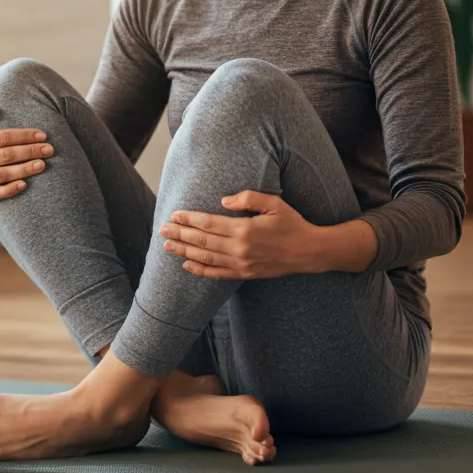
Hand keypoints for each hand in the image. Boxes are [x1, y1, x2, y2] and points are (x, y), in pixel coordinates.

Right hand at [0, 101, 53, 204]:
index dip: (22, 136)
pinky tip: (25, 184)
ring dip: (25, 170)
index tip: (42, 135)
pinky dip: (11, 189)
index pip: (0, 137)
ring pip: (3, 175)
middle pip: (5, 155)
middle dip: (30, 151)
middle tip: (49, 149)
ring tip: (43, 164)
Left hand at [158, 190, 319, 279]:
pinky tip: (186, 266)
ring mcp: (241, 263)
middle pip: (202, 241)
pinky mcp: (245, 274)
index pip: (208, 224)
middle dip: (180, 235)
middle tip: (162, 230)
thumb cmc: (292, 224)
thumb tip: (223, 201)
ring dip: (184, 252)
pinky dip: (200, 271)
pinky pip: (218, 274)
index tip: (174, 215)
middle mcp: (239, 248)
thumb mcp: (274, 203)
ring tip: (167, 246)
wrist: (310, 252)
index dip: (189, 219)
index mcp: (244, 229)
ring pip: (205, 258)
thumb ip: (248, 198)